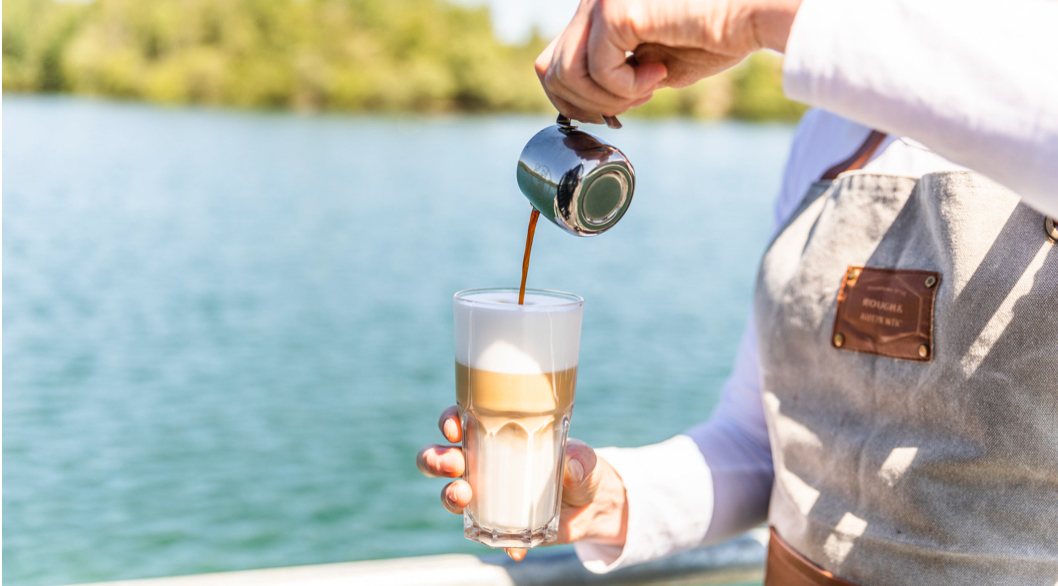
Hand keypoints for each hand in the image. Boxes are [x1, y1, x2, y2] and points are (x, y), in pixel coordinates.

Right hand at [417, 406, 628, 561]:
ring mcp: (487, 495)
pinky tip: (513, 546)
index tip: (455, 428)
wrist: (591, 506)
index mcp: (497, 436)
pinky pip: (485, 534)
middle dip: (436, 459)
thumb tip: (570, 466)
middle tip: (453, 465)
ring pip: (451, 493)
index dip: (449, 421)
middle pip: (441, 458)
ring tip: (464, 497)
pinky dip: (497, 540)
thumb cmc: (580, 468)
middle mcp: (482, 464)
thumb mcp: (585, 459)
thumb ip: (580, 459)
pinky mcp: (497, 525)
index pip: (462, 422)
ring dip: (450, 495)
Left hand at [535, 0, 801, 122]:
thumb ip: (615, 75)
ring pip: (566, 73)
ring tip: (648, 88)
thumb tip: (587, 104)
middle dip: (587, 103)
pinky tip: (658, 75)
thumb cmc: (719, 35)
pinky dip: (625, 88)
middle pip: (550, 69)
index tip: (623, 104)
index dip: (578, 97)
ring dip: (607, 98)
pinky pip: (596, 71)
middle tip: (634, 101)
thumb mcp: (653, 63)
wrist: (758, 13)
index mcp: (601, 7)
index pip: (555, 60)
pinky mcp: (615, 10)